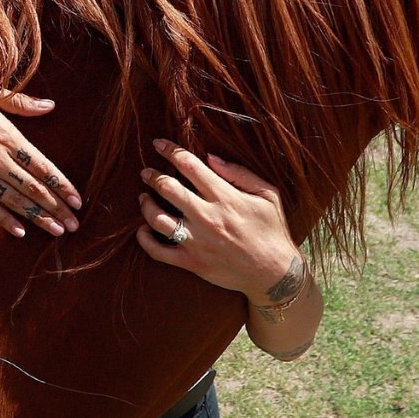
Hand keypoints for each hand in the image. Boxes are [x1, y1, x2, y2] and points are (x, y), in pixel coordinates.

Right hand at [0, 83, 82, 237]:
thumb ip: (21, 103)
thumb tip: (50, 105)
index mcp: (7, 137)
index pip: (43, 167)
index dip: (62, 186)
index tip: (78, 201)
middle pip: (34, 189)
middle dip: (57, 208)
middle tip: (74, 225)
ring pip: (15, 202)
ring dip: (38, 218)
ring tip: (56, 232)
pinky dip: (4, 220)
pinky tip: (19, 232)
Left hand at [135, 140, 302, 303]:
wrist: (275, 273)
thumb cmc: (272, 230)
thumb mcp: (267, 195)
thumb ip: (239, 173)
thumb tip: (210, 157)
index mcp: (225, 197)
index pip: (190, 166)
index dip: (170, 151)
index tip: (158, 143)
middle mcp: (207, 217)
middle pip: (168, 188)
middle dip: (152, 176)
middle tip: (146, 172)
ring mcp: (197, 241)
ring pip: (157, 219)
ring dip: (146, 205)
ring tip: (143, 197)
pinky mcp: (192, 262)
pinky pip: (158, 251)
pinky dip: (144, 240)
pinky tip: (143, 230)